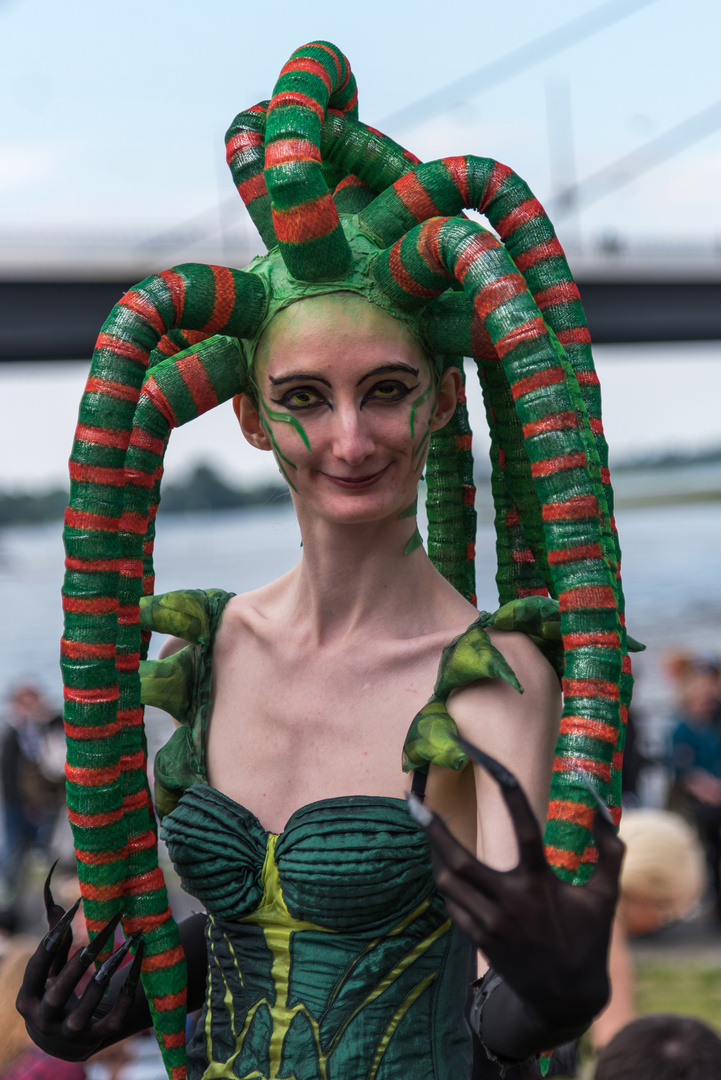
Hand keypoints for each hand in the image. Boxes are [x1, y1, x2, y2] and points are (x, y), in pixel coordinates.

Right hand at [16, 864, 143, 1061]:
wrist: (59, 1042)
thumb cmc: (53, 994)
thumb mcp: (49, 972)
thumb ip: (55, 944)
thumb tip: (59, 906)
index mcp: (28, 1000)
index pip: (37, 969)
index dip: (52, 942)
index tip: (71, 912)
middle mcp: (44, 1022)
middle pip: (57, 995)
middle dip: (76, 967)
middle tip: (94, 939)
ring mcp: (68, 1035)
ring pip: (82, 1014)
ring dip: (101, 983)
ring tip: (119, 952)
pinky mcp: (93, 1042)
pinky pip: (111, 1024)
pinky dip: (123, 1002)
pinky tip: (134, 977)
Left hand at [407, 738, 623, 1029]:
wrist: (565, 1000)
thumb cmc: (588, 940)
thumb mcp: (606, 896)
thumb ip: (609, 851)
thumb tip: (606, 811)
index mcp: (541, 884)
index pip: (523, 827)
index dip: (510, 793)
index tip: (494, 764)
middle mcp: (511, 901)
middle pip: (459, 859)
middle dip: (432, 829)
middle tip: (412, 802)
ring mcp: (491, 923)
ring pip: (448, 882)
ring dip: (433, 853)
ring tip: (424, 828)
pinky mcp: (479, 939)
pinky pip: (452, 905)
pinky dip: (446, 883)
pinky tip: (444, 868)